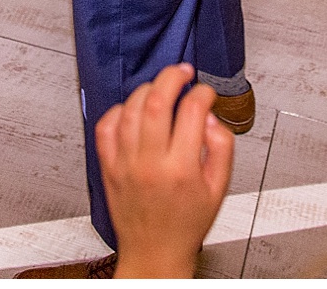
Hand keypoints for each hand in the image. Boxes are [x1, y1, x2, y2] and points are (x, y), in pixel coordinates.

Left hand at [96, 63, 233, 279]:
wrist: (155, 252)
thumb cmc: (186, 224)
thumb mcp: (219, 189)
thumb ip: (221, 148)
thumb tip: (209, 117)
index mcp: (181, 169)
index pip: (191, 112)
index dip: (202, 92)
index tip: (206, 92)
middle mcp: (150, 164)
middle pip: (156, 101)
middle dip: (172, 76)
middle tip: (182, 72)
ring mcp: (125, 164)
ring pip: (130, 109)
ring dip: (147, 90)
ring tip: (160, 88)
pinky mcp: (108, 167)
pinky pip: (106, 127)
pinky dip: (118, 110)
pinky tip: (133, 109)